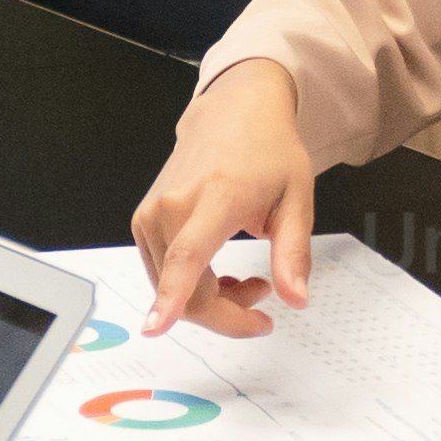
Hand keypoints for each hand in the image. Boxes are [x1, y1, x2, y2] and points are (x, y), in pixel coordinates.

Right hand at [132, 66, 325, 335]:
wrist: (232, 112)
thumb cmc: (265, 150)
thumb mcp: (296, 199)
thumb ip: (293, 253)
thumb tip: (296, 298)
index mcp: (215, 198)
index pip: (187, 256)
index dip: (171, 298)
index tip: (154, 328)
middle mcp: (172, 206)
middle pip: (184, 290)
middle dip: (226, 313)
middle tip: (264, 296)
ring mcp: (151, 214)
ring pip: (172, 288)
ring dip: (212, 300)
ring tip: (248, 278)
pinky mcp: (143, 222)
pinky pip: (164, 273)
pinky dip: (192, 285)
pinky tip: (219, 268)